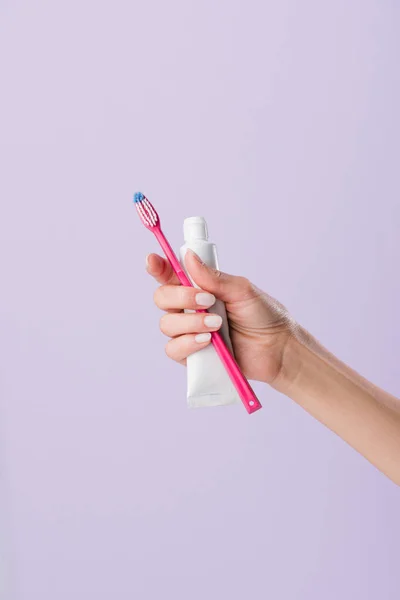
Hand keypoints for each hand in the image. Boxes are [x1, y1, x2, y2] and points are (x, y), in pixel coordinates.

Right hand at [146, 250, 293, 385]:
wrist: (278, 348)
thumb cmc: (263, 315)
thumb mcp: (242, 290)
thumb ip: (214, 277)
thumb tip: (188, 257)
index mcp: (199, 288)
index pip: (170, 274)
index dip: (158, 266)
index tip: (152, 260)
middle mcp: (190, 309)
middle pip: (162, 298)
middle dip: (179, 297)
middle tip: (207, 300)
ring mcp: (189, 332)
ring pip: (167, 324)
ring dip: (190, 322)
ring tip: (216, 325)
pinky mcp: (193, 356)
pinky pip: (174, 349)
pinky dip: (187, 343)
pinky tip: (206, 341)